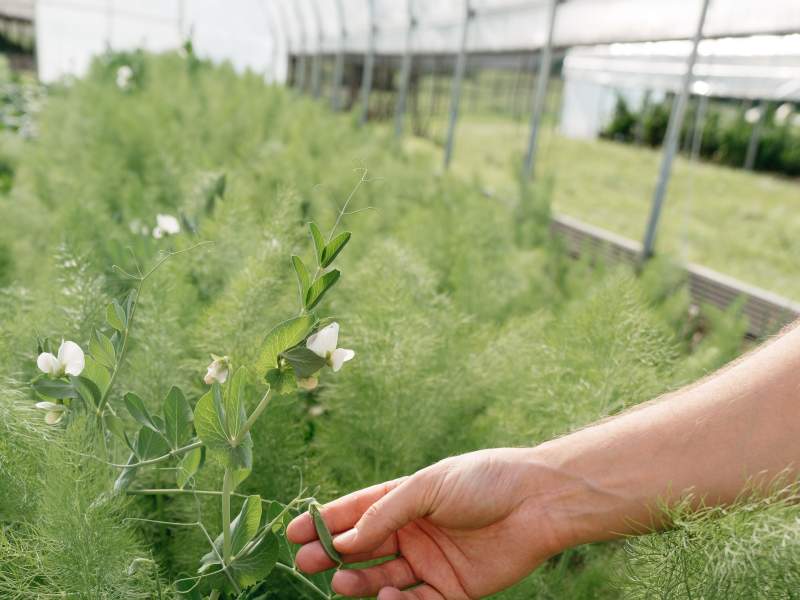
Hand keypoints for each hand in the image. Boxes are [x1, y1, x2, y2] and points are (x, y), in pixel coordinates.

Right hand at [286, 448, 566, 598]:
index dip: (326, 521)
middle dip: (334, 553)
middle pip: (365, 548)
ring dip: (360, 580)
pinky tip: (387, 594)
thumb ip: (387, 511)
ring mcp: (433, 562)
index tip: (293, 532)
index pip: (358, 512)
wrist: (537, 502)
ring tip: (340, 579)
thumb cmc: (482, 481)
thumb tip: (347, 537)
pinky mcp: (454, 590)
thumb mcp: (428, 486)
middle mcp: (415, 532)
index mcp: (407, 500)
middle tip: (306, 561)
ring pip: (384, 578)